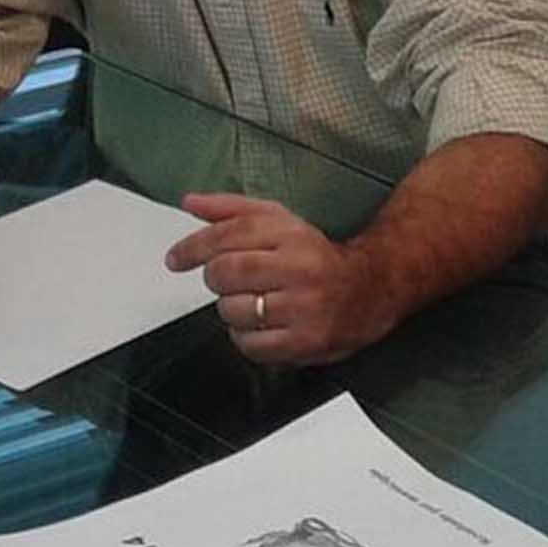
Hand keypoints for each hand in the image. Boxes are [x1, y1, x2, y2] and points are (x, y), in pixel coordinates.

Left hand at [164, 192, 397, 364]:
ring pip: (234, 311)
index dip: (194, 247)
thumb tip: (190, 202)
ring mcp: (305, 307)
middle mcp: (300, 268)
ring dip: (232, 309)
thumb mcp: (279, 221)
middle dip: (216, 279)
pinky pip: (250, 344)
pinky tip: (263, 325)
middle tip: (227, 281)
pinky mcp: (307, 341)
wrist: (371, 288)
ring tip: (254, 302)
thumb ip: (232, 210)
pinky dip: (245, 337)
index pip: (230, 234)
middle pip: (226, 273)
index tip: (176, 259)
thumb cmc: (316, 255)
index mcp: (292, 234)